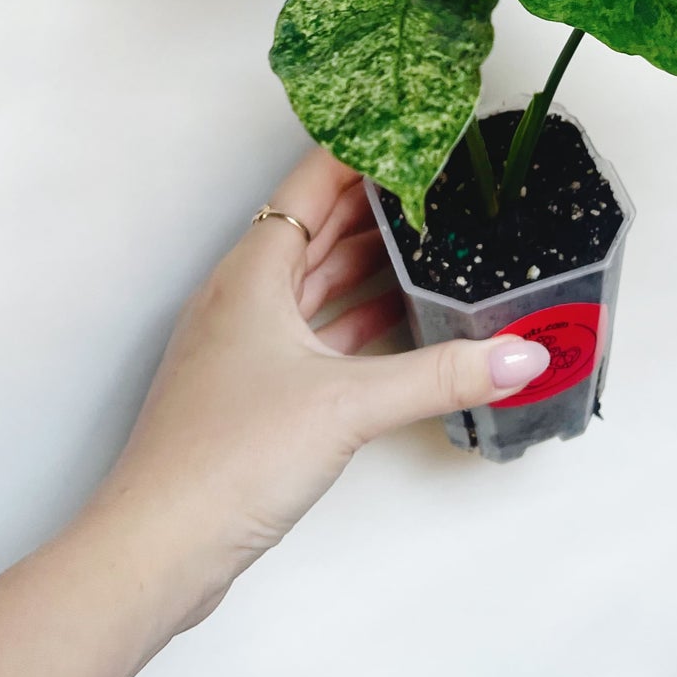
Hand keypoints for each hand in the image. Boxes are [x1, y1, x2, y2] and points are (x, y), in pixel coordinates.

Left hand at [84, 148, 548, 628]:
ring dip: (367, 264)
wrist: (158, 546)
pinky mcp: (253, 395)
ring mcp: (244, 348)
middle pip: (315, 230)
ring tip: (431, 242)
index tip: (411, 130)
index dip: (361, 154)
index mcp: (252, 273)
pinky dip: (356, 321)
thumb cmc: (226, 457)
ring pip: (314, 285)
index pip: (311, 185)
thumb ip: (441, 375)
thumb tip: (518, 355)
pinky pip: (314, 335)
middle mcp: (243, 299)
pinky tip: (399, 325)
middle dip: (374, 204)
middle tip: (438, 181)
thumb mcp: (349, 404)